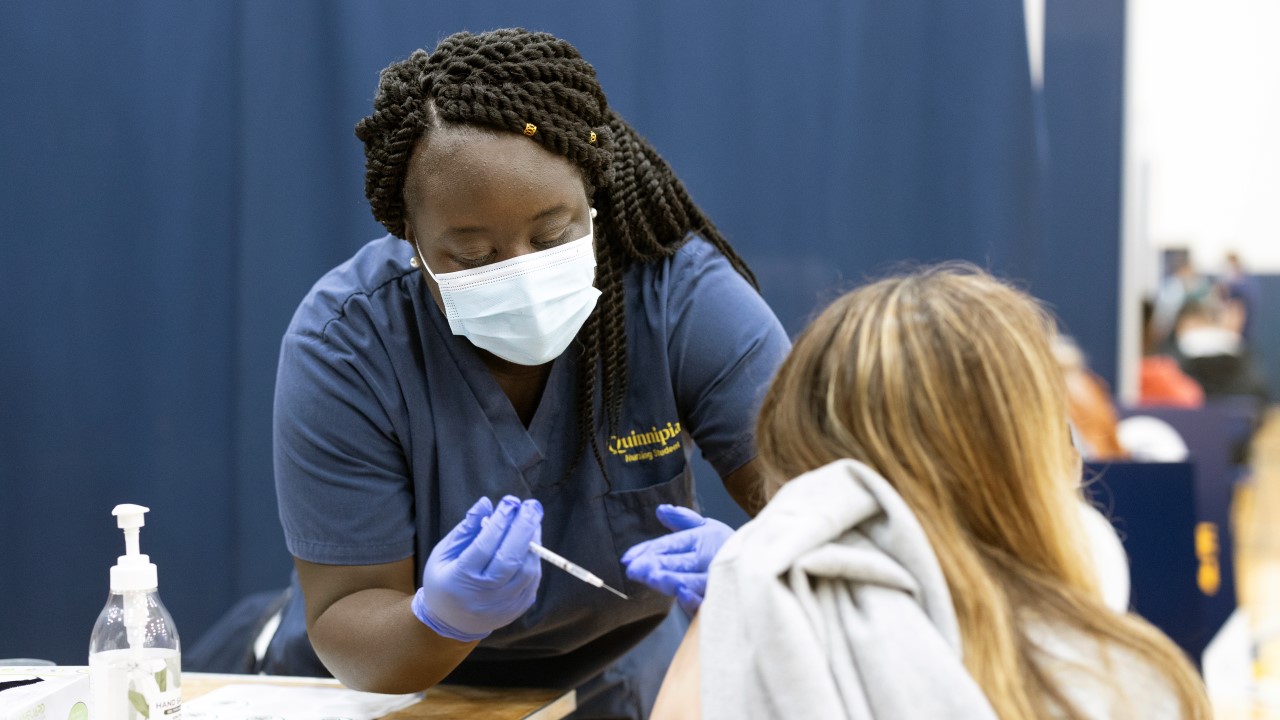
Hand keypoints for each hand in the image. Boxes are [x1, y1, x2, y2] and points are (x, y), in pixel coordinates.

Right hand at [411, 495, 542, 641]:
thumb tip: (486, 504)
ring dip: (534, 542)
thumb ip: (465, 529)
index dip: (500, 521)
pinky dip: (534, 559)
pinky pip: (532, 581)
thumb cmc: (444, 580)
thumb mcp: (444, 553)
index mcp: (460, 579)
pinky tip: (531, 542)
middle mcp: (483, 595)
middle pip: (510, 559)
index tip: (511, 501)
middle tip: (532, 505)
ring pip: (526, 571)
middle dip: (524, 528)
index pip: (484, 546)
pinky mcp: (517, 610)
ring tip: (532, 520)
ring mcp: (502, 605)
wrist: (450, 623)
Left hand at [620, 504, 732, 614]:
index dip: (647, 550)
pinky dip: (696, 596)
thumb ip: (682, 519)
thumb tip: (661, 509)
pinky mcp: (720, 597)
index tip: (626, 558)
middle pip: (676, 560)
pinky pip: (707, 598)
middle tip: (633, 568)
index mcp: (699, 538)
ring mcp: (713, 577)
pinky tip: (682, 594)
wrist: (763, 560)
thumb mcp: (706, 527)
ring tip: (651, 577)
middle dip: (653, 564)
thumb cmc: (726, 544)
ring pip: (689, 578)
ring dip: (670, 578)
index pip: (668, 544)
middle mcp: (705, 557)